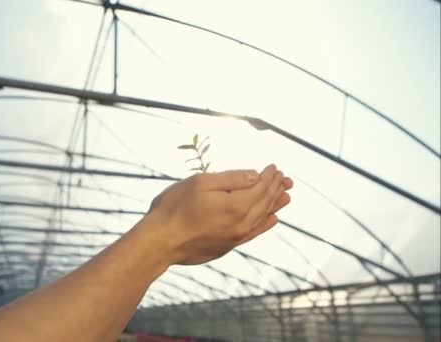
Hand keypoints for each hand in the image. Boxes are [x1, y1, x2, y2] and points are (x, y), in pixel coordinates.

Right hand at [145, 164, 291, 265]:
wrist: (160, 241)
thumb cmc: (174, 207)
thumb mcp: (200, 182)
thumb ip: (230, 178)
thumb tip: (254, 175)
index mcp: (236, 205)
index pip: (260, 186)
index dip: (268, 175)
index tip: (274, 166)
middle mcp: (241, 223)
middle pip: (264, 201)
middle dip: (275, 187)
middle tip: (285, 178)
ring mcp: (236, 237)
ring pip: (263, 217)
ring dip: (275, 204)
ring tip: (287, 195)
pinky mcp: (228, 246)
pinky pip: (255, 232)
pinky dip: (266, 224)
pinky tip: (272, 219)